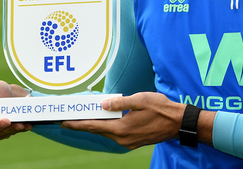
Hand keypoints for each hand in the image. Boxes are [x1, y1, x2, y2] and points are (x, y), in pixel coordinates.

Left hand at [61, 92, 187, 149]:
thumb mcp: (140, 100)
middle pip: (99, 130)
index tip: (64, 122)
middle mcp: (123, 138)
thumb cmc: (162, 109)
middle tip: (73, 116)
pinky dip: (110, 126)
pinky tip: (108, 119)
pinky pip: (117, 133)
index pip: (94, 126)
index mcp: (122, 128)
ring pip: (109, 132)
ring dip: (99, 124)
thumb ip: (120, 103)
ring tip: (89, 116)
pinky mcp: (135, 141)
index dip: (78, 124)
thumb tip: (103, 105)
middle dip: (86, 123)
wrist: (178, 123)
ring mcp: (129, 142)